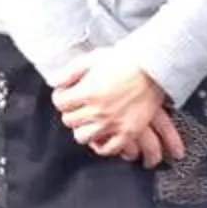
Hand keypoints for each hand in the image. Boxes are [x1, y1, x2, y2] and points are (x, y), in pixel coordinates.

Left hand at [55, 59, 182, 167]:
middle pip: (69, 121)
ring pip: (83, 137)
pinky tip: (101, 135)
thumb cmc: (125, 60)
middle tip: (78, 107)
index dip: (61, 97)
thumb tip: (54, 82)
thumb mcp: (93, 58)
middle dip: (71, 112)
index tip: (66, 95)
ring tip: (88, 121)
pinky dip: (101, 145)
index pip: (60, 103)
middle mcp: (98, 110)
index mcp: (87, 92)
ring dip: (83, 129)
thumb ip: (70, 71)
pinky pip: (107, 149)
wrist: (153, 68)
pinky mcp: (127, 132)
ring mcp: (112, 123)